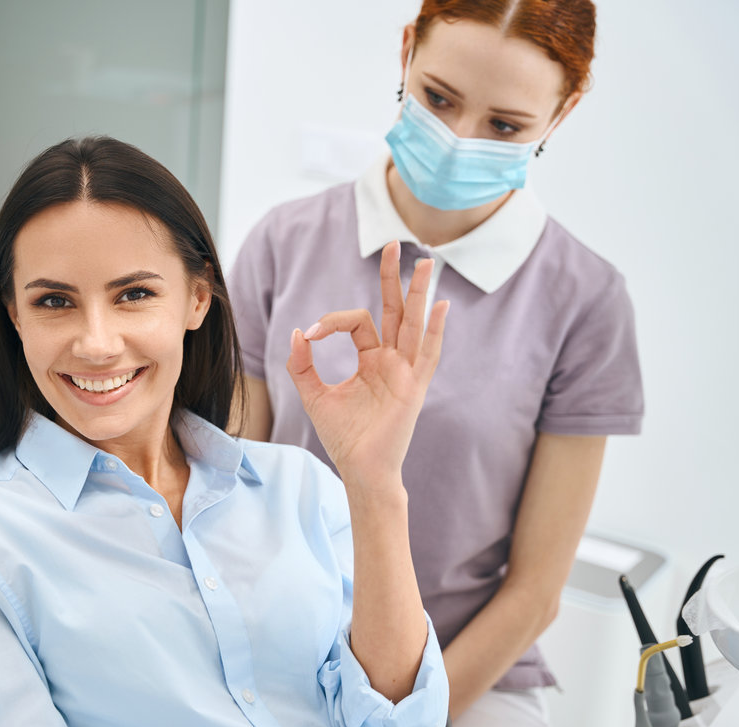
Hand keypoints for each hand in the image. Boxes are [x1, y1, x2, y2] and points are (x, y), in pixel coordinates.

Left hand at [286, 241, 447, 484]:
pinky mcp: (413, 387)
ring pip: (414, 323)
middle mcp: (392, 360)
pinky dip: (435, 330)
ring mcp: (406, 371)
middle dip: (394, 278)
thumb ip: (302, 365)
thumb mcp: (314, 396)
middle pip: (396, 309)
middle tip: (394, 245)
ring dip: (419, 293)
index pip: (357, 321)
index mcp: (371, 358)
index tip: (310, 334)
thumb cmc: (343, 437)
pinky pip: (428, 354)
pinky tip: (440, 305)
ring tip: (425, 262)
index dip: (332, 320)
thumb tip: (298, 333)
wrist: (359, 470)